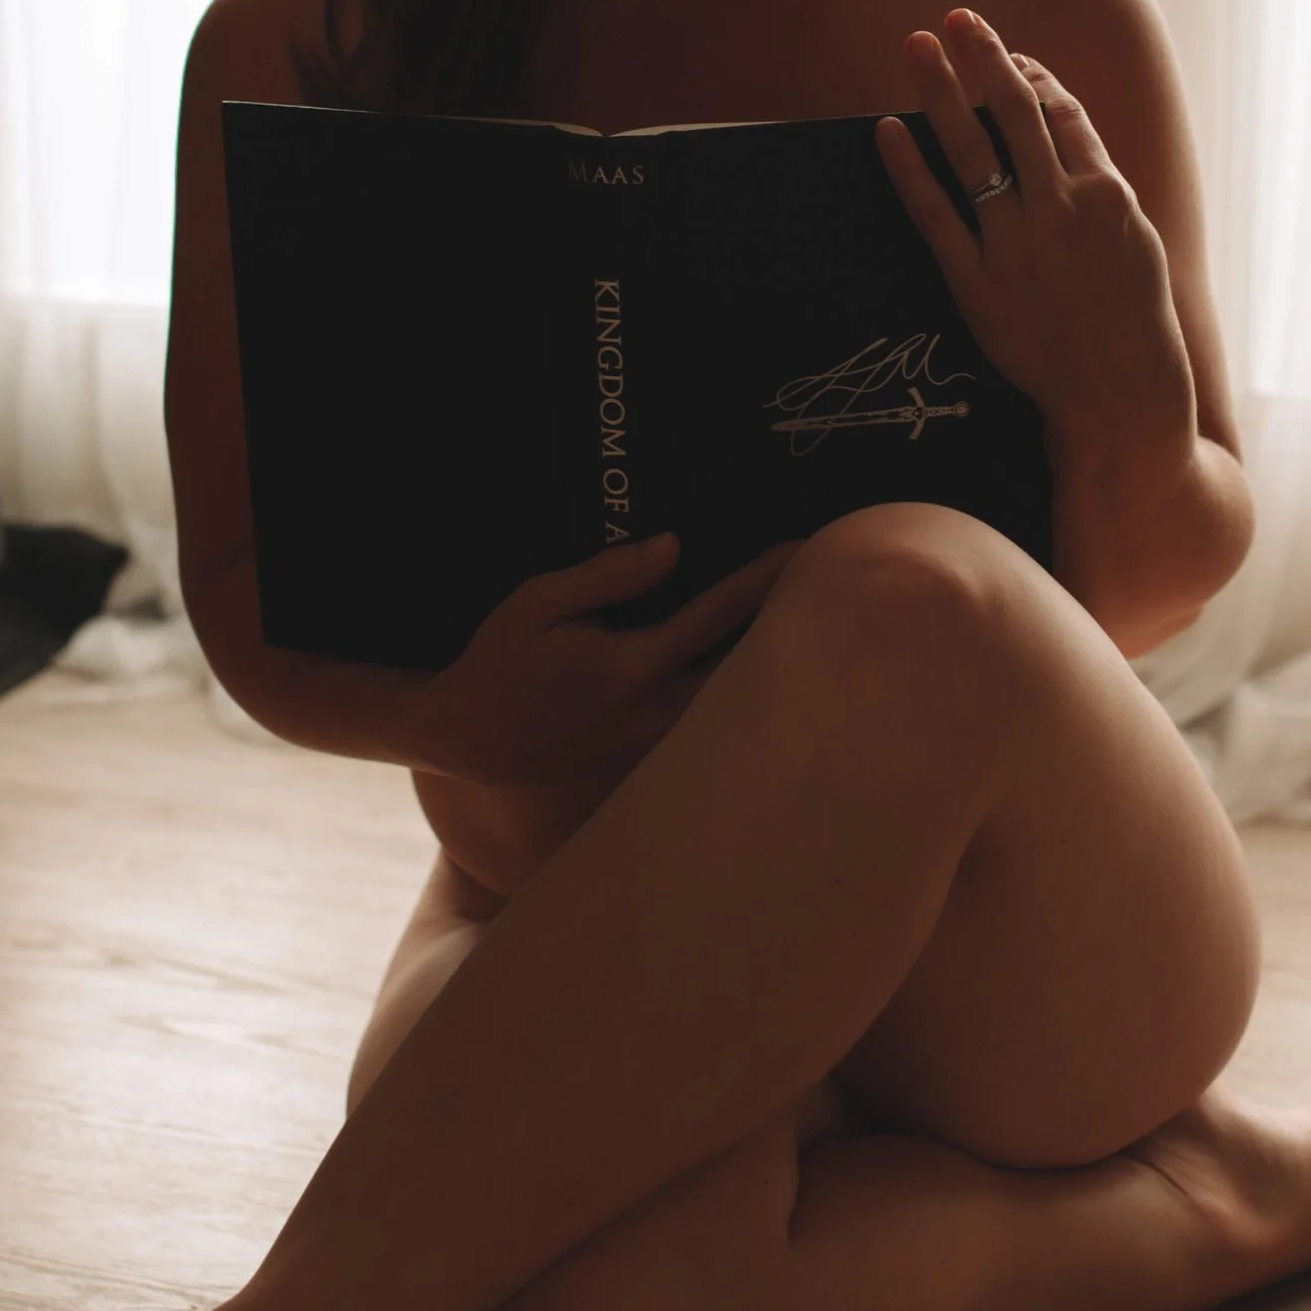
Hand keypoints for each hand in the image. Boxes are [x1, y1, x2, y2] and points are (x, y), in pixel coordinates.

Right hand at [416, 529, 796, 784]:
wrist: (470, 738)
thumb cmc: (500, 662)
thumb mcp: (538, 603)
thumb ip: (609, 575)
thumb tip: (672, 547)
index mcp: (633, 667)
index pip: (717, 616)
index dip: (765, 580)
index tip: (806, 551)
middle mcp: (656, 713)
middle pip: (749, 672)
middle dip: (796, 633)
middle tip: (839, 597)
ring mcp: (657, 745)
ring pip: (737, 708)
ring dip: (776, 673)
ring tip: (818, 636)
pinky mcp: (650, 763)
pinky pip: (712, 731)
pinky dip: (742, 704)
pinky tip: (766, 682)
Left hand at [875, 9, 1195, 450]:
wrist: (1122, 399)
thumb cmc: (1136, 325)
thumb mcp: (1137, 244)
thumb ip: (1102, 193)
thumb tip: (1070, 148)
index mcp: (1108, 194)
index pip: (1062, 114)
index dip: (1031, 76)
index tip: (1008, 54)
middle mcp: (1061, 209)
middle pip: (1016, 113)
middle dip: (985, 58)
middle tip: (959, 18)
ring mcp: (1017, 246)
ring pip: (974, 149)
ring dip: (943, 90)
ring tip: (920, 46)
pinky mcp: (978, 285)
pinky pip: (935, 214)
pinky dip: (909, 168)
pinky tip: (889, 128)